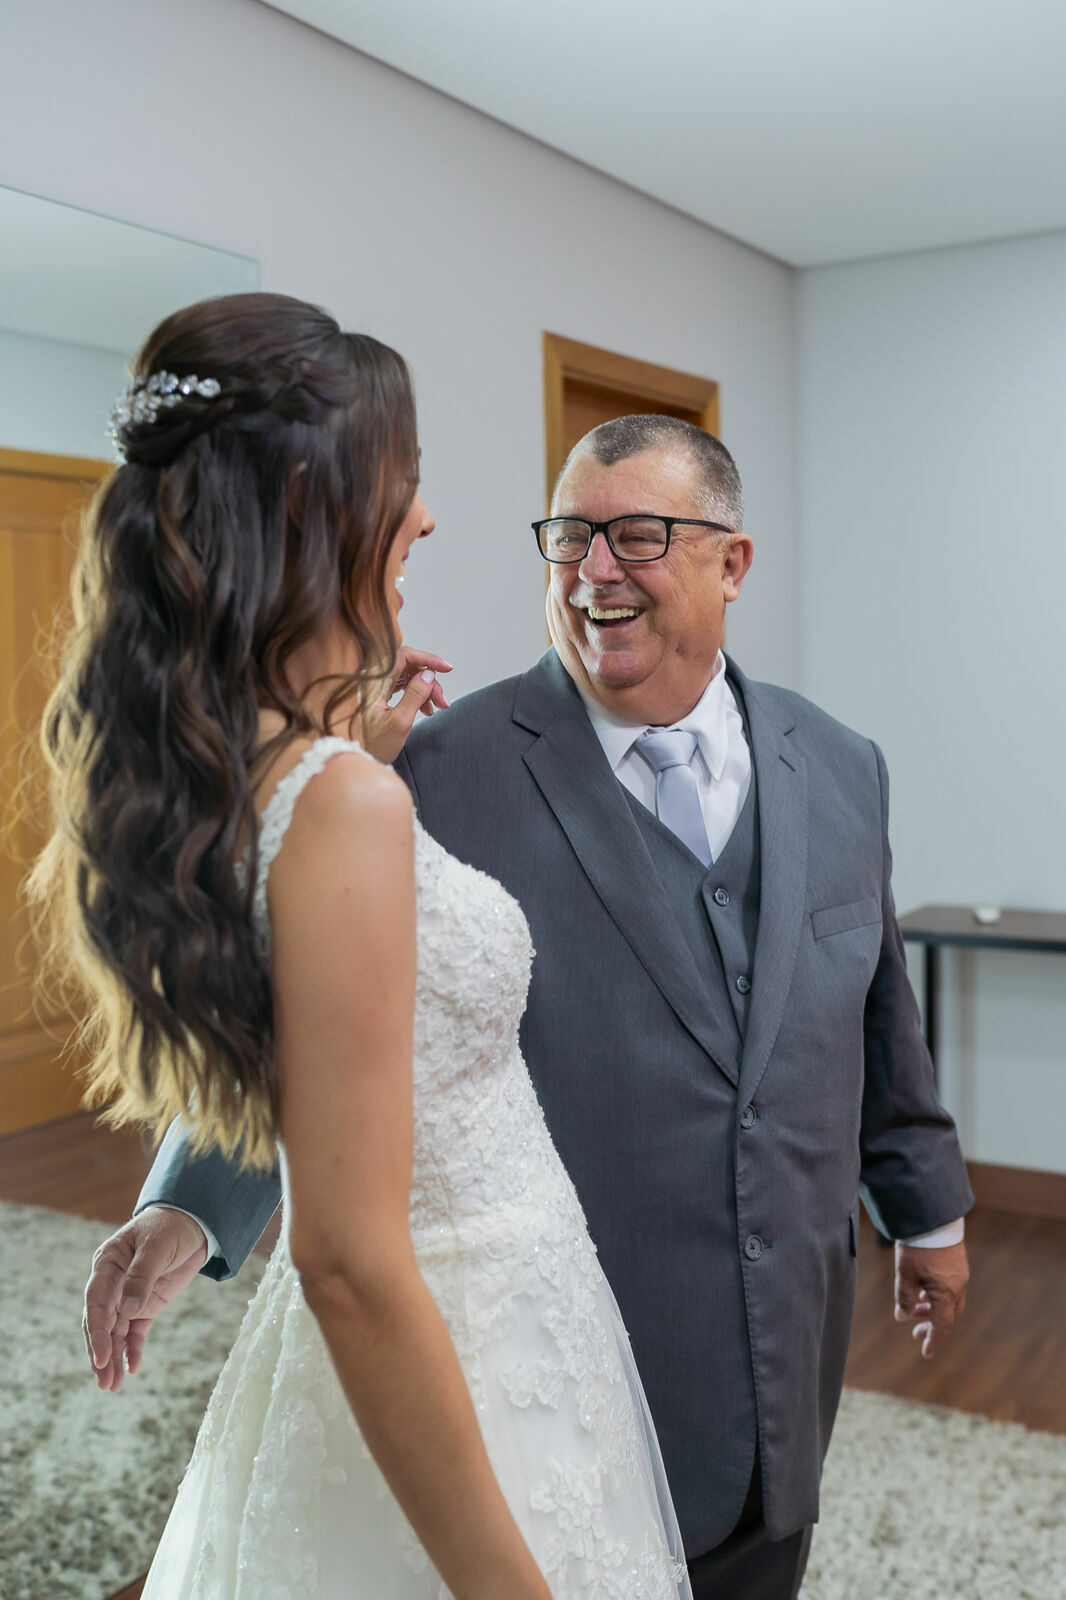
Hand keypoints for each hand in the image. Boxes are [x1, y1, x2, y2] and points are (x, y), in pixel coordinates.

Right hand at [83, 1206, 208, 1391]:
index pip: (96, 1300)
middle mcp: (112, 1283)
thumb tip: (126, 1309)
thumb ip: (141, 1276)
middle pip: (102, 1323)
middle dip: (101, 1353)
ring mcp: (128, 1296)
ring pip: (115, 1332)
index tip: (100, 1355)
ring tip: (113, 1386)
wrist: (193, 1224)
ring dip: (113, 1358)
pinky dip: (133, 1350)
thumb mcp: (157, 1247)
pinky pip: (135, 1332)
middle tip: (104, 1382)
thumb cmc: (170, 1228)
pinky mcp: (145, 1306)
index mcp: (107, 1264)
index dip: (97, 1330)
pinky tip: (133, 1369)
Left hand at [361, 647, 452, 764]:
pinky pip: (405, 686)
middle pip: (409, 666)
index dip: (427, 659)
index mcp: (374, 682)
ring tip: (437, 707)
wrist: (361, 758)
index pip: (403, 656)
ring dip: (427, 690)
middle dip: (430, 681)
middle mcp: (375, 680)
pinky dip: (419, 695)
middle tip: (442, 700)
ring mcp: (378, 687)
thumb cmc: (374, 745)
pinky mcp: (382, 694)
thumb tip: (428, 675)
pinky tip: (426, 709)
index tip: (446, 668)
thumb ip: (415, 695)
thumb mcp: (399, 721)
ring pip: (410, 676)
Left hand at [893, 1239, 968, 1357]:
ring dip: (933, 1311)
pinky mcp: (957, 1265)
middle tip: (915, 1333)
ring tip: (915, 1311)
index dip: (933, 1341)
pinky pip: (949, 1289)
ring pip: (949, 1302)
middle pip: (948, 1316)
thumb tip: (903, 1317)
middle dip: (933, 1327)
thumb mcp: (905, 1274)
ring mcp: (960, 1275)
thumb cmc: (917, 1246)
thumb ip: (904, 1298)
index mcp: (947, 1293)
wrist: (931, 1216)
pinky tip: (922, 1292)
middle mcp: (958, 1286)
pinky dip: (936, 1297)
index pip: (942, 1326)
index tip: (926, 1354)